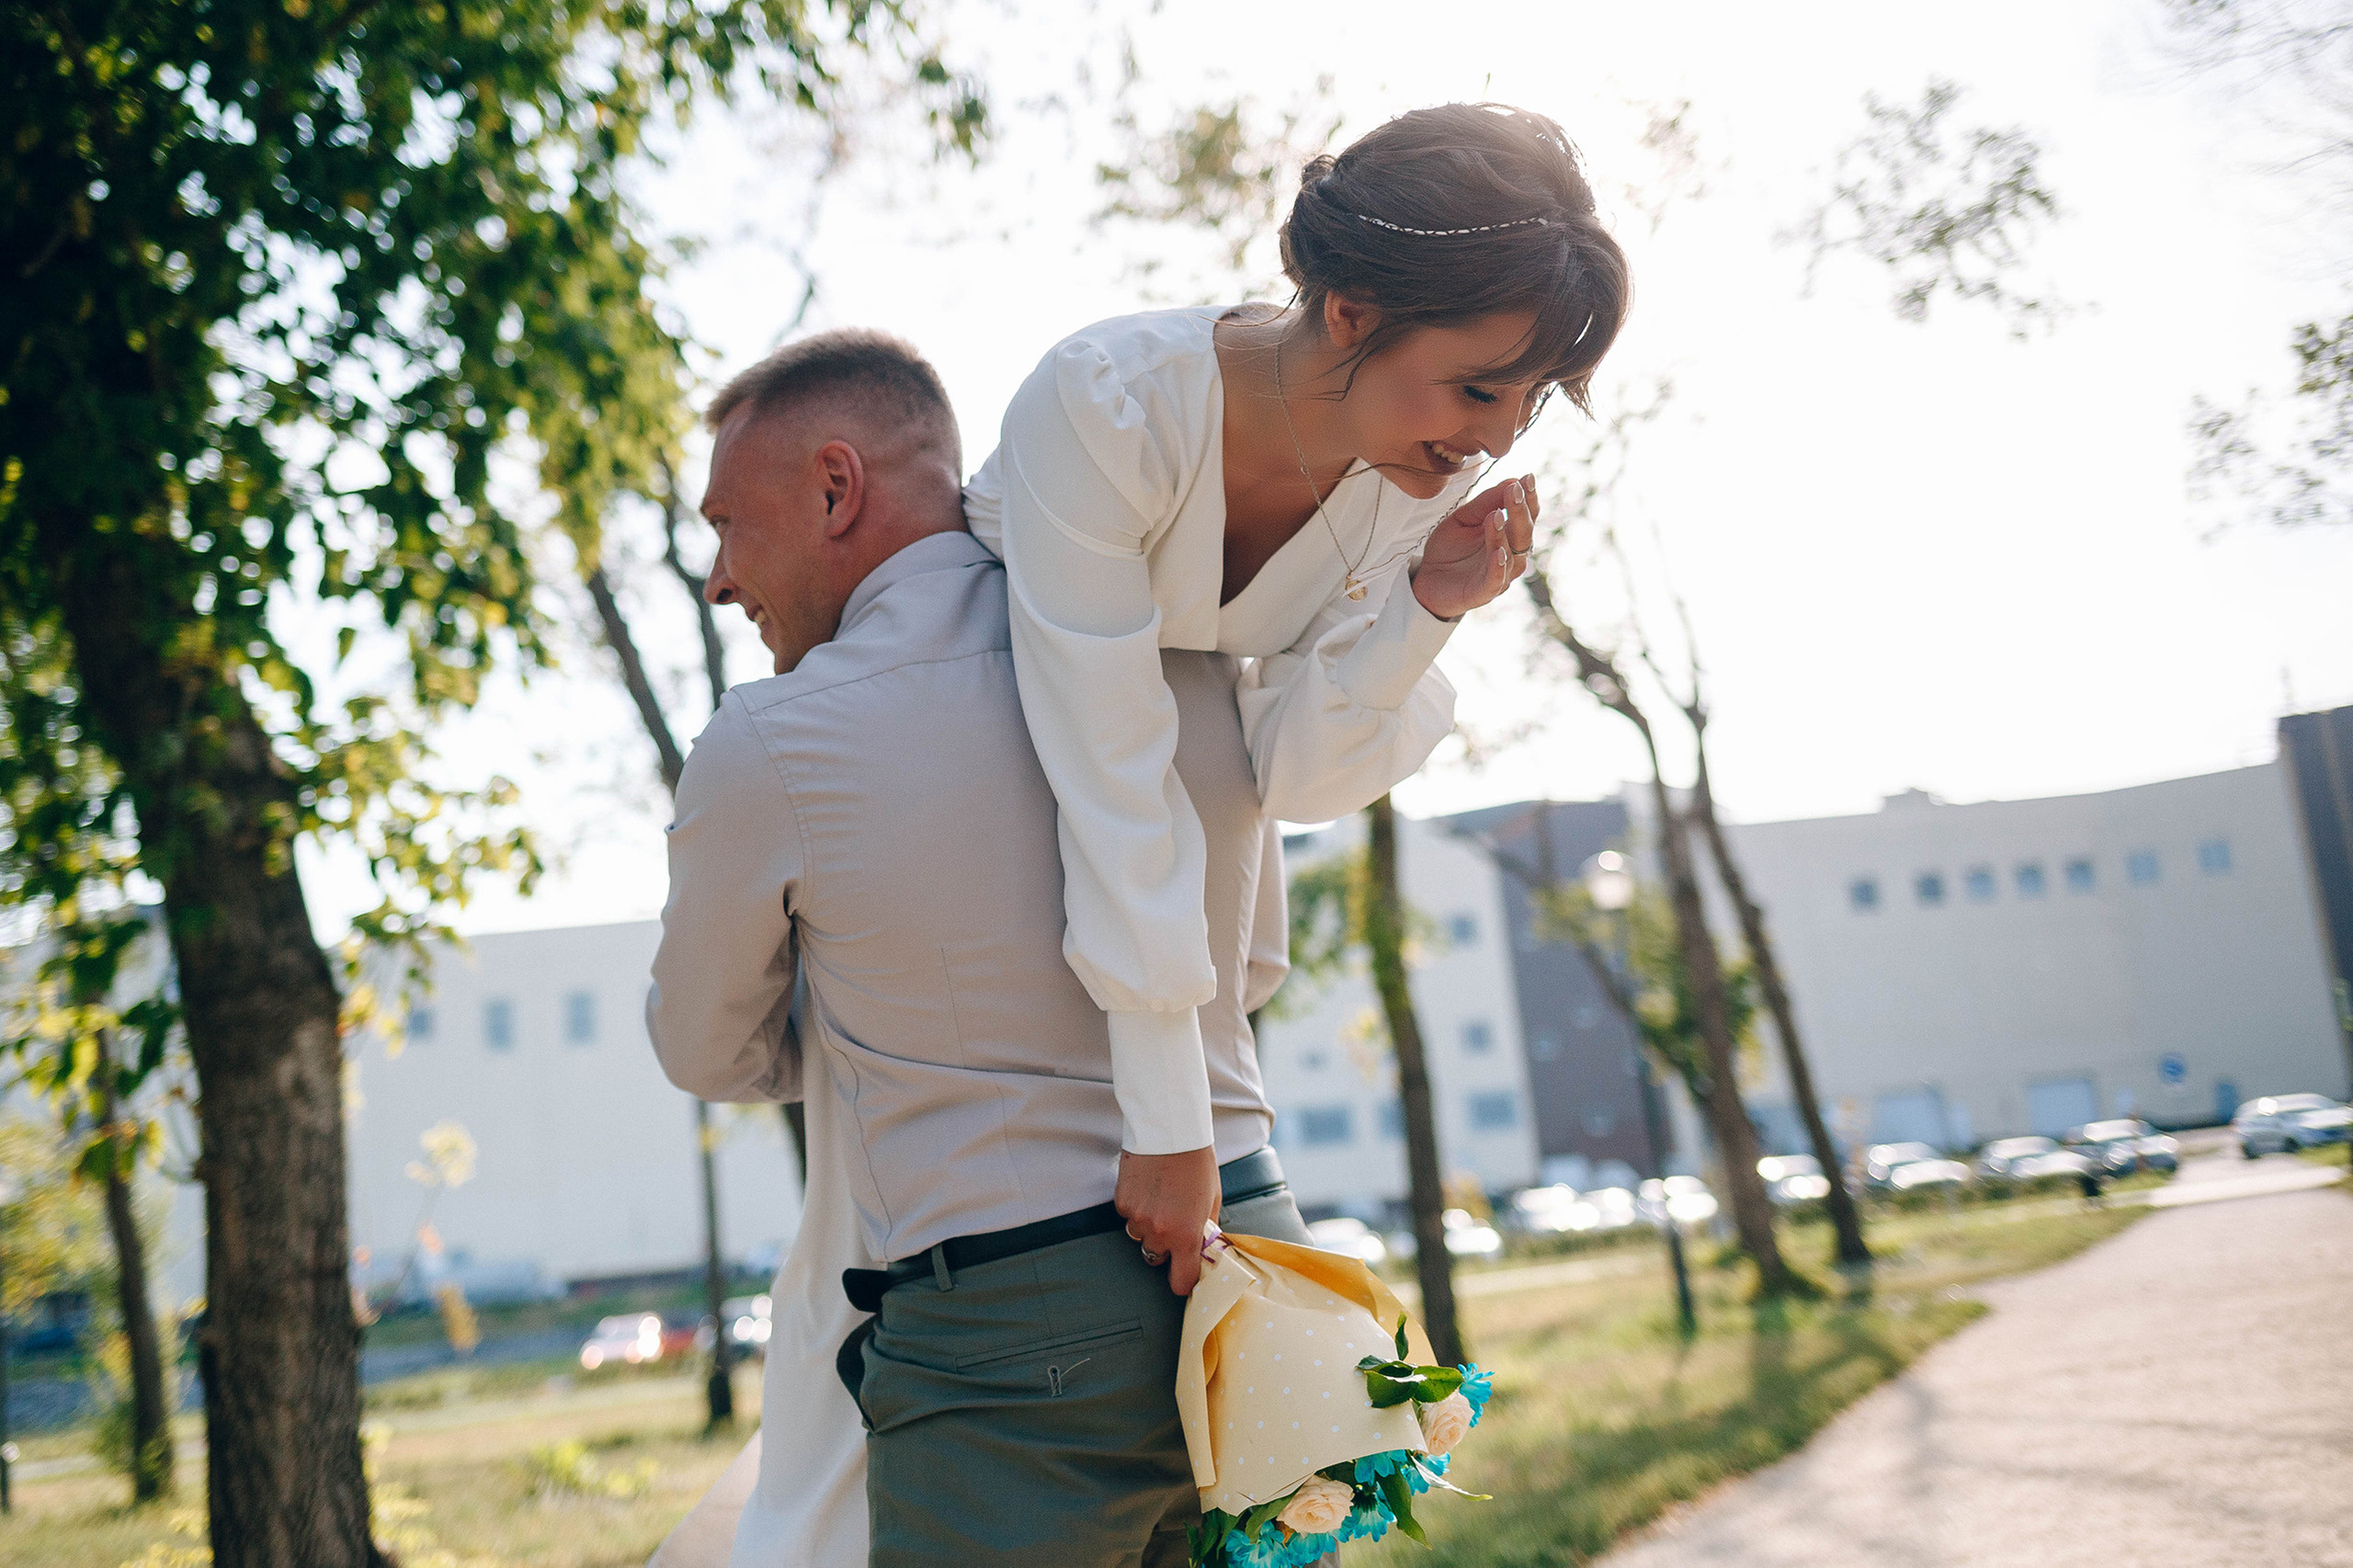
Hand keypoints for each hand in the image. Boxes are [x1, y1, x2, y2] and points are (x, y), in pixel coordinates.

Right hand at [1115, 1146, 1220, 1295]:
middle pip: (1155, 1258)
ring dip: (1148, 1226)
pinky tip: (1147, 1187)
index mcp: (1186, 1235)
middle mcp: (1159, 1232)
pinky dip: (1136, 1207)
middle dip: (1164, 1247)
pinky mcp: (1121, 1203)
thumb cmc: (1197, 1163)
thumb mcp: (1212, 1200)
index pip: (1180, 1281)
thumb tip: (1203, 1248)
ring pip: (1139, 1236)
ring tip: (1160, 1198)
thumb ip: (1205, 1229)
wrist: (1169, 1132)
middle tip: (1173, 1222)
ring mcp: (1137, 1218)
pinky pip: (1128, 1216)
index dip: (1182, 1281)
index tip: (1184, 1275)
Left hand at [1409, 475, 1537, 620]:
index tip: (1528, 477)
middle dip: (1521, 511)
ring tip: (1496, 515)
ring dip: (1505, 535)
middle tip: (1515, 491)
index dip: (1529, 498)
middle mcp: (1511, 555)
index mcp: (1509, 535)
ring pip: (1511, 555)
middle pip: (1524, 533)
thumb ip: (1485, 502)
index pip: (1527, 515)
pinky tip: (1497, 552)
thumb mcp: (1463, 518)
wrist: (1426, 579)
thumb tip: (1513, 480)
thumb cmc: (1449, 549)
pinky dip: (1498, 567)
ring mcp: (1500, 575)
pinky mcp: (1483, 592)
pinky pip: (1495, 580)